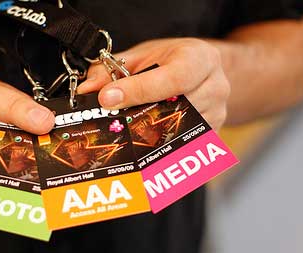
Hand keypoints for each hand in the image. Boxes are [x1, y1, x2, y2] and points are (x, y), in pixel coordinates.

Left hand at [78, 38, 229, 130]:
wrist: (202, 71)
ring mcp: (216, 114)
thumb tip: (86, 89)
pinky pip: (178, 145)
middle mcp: (215, 87)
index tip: (107, 98)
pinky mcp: (209, 135)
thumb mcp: (142, 55)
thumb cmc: (171, 61)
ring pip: (174, 131)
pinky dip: (155, 146)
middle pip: (173, 108)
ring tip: (121, 131)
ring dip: (143, 134)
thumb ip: (113, 70)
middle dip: (136, 115)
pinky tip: (138, 143)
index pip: (173, 78)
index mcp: (201, 59)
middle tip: (107, 120)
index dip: (138, 90)